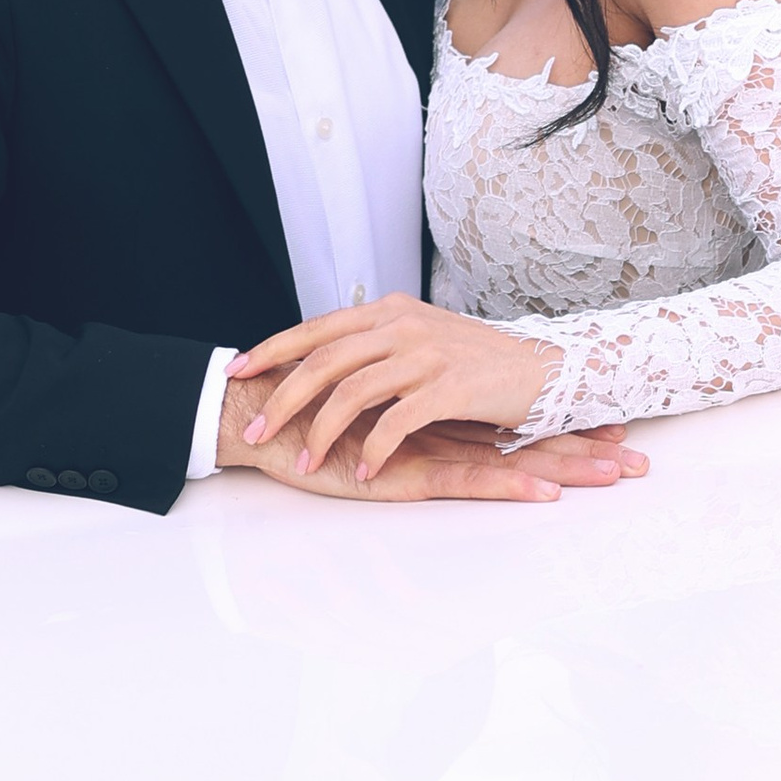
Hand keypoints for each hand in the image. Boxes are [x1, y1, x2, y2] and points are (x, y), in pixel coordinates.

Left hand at [226, 296, 648, 486]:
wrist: (542, 367)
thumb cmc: (476, 360)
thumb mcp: (420, 337)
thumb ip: (377, 343)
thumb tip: (328, 361)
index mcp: (389, 310)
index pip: (317, 327)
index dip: (273, 349)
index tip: (238, 371)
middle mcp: (402, 324)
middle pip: (324, 359)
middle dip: (284, 397)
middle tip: (257, 429)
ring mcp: (425, 354)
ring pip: (352, 391)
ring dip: (322, 430)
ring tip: (305, 463)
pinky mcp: (449, 387)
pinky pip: (395, 421)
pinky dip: (372, 447)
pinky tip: (362, 470)